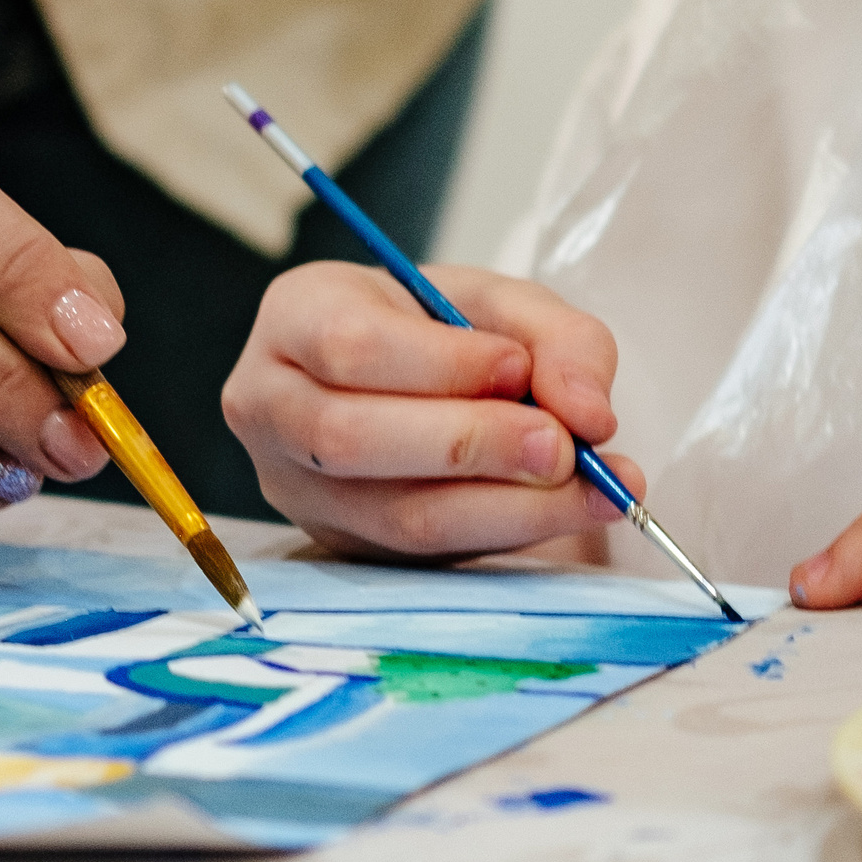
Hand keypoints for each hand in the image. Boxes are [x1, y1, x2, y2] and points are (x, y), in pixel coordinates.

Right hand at [223, 260, 634, 559]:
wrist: (410, 383)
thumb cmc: (442, 328)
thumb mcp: (501, 304)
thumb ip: (558, 339)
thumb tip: (590, 415)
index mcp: (295, 314)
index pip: (350, 346)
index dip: (440, 364)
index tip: (520, 367)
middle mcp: (270, 405)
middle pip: (352, 439)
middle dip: (471, 445)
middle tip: (564, 445)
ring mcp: (295, 488)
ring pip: (391, 515)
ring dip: (505, 505)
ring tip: (590, 484)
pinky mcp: (341, 546)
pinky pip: (424, 558)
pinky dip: (506, 534)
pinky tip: (568, 509)